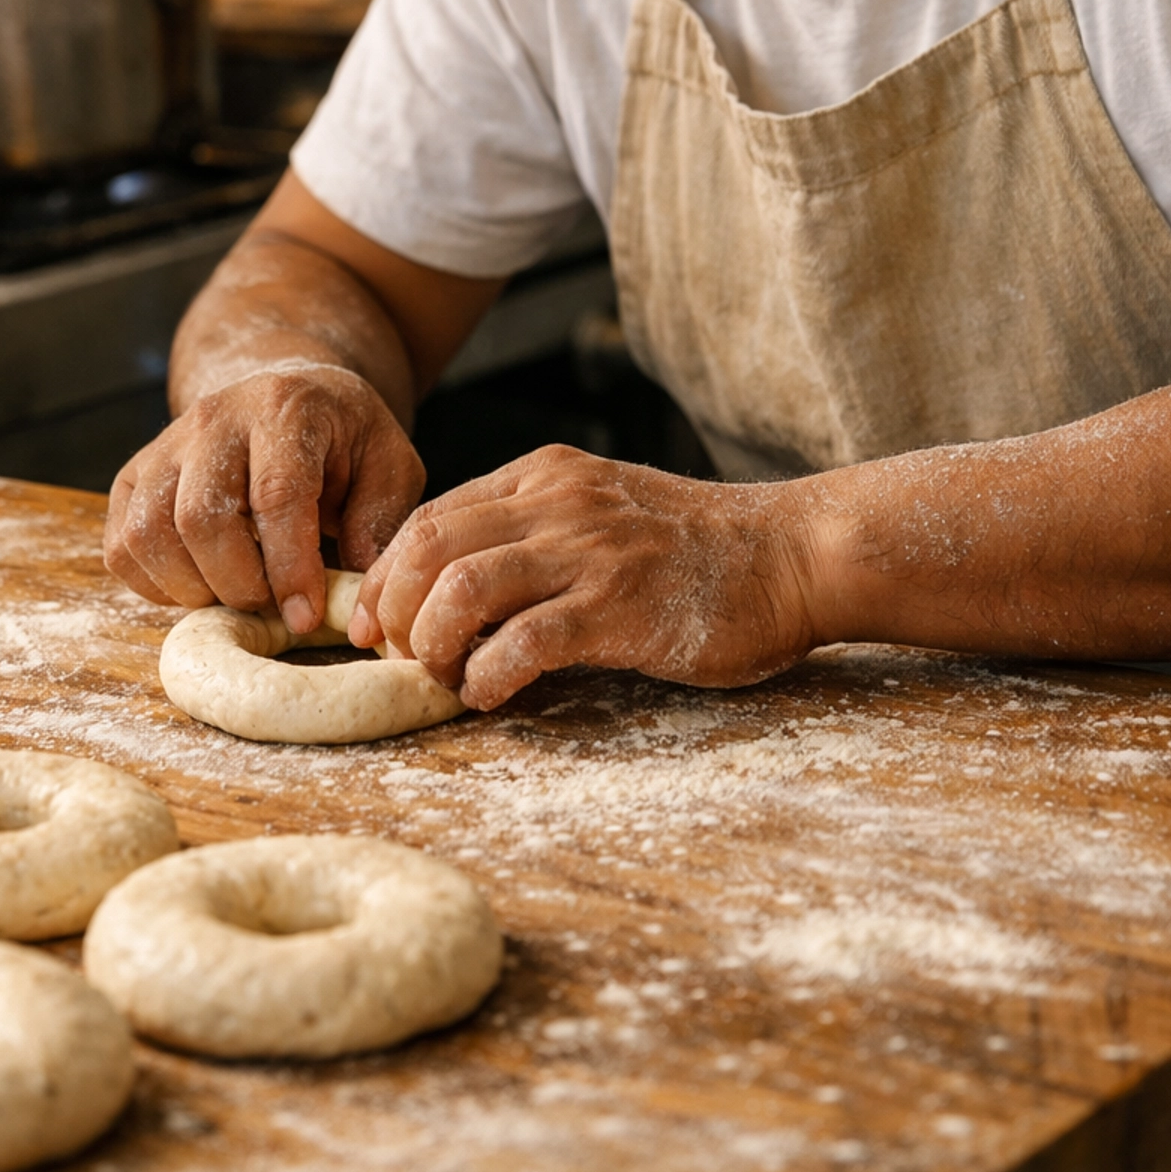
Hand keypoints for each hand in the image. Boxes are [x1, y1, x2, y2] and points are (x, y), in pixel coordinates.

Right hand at [104, 366, 424, 632]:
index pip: (276, 495)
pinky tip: (203, 579)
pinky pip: (122, 549)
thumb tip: (357, 602)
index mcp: (284, 409)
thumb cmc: (341, 439)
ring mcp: (164, 447)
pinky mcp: (131, 479)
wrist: (284, 395)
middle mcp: (212, 419)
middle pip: (201, 520)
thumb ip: (380, 525)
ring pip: (148, 536)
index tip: (305, 617)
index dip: (289, 567)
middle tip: (272, 605)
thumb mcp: (387, 464)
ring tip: (238, 591)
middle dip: (239, 585)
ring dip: (194, 588)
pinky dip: (157, 585)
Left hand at [350, 445, 817, 708]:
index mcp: (546, 477)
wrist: (793, 556)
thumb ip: (537, 530)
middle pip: (428, 547)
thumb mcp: (603, 510)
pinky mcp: (619, 607)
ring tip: (445, 676)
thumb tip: (457, 584)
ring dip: (434, 643)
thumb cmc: (698, 549)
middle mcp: (558, 502)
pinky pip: (521, 642)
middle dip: (395, 609)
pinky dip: (487, 675)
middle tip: (401, 656)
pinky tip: (490, 694)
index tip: (377, 624)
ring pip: (462, 588)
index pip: (430, 515)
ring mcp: (589, 552)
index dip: (387, 575)